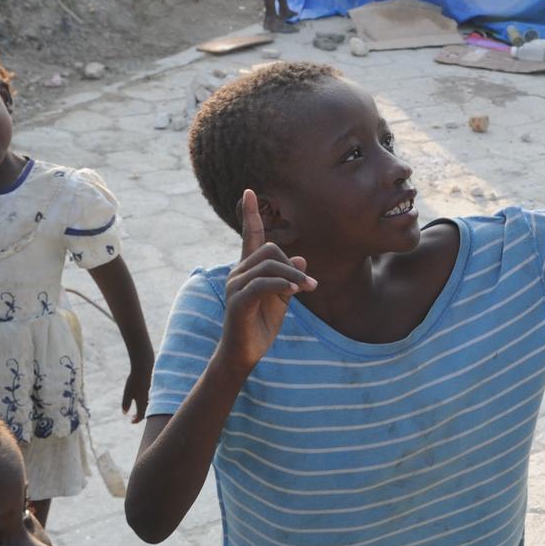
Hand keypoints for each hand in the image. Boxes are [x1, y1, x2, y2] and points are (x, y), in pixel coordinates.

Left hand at [121, 354, 151, 421]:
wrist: (145, 367)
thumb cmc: (134, 380)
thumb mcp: (127, 393)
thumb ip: (126, 404)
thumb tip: (124, 413)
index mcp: (142, 404)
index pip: (140, 417)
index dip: (136, 420)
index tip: (131, 421)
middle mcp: (150, 401)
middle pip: (147, 412)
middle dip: (141, 415)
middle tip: (134, 416)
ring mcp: (154, 395)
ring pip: (151, 406)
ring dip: (145, 409)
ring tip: (139, 407)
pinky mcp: (156, 390)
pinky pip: (154, 400)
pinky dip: (149, 402)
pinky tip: (144, 398)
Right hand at [220, 190, 313, 373]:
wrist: (245, 353)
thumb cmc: (261, 324)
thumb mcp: (282, 298)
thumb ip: (289, 278)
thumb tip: (299, 259)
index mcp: (248, 269)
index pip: (250, 236)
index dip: (250, 215)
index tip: (250, 191)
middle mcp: (238, 272)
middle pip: (269, 250)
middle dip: (292, 265)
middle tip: (309, 286)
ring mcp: (236, 286)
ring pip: (269, 266)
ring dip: (293, 277)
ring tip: (307, 290)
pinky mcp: (238, 302)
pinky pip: (262, 284)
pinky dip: (281, 285)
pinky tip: (294, 293)